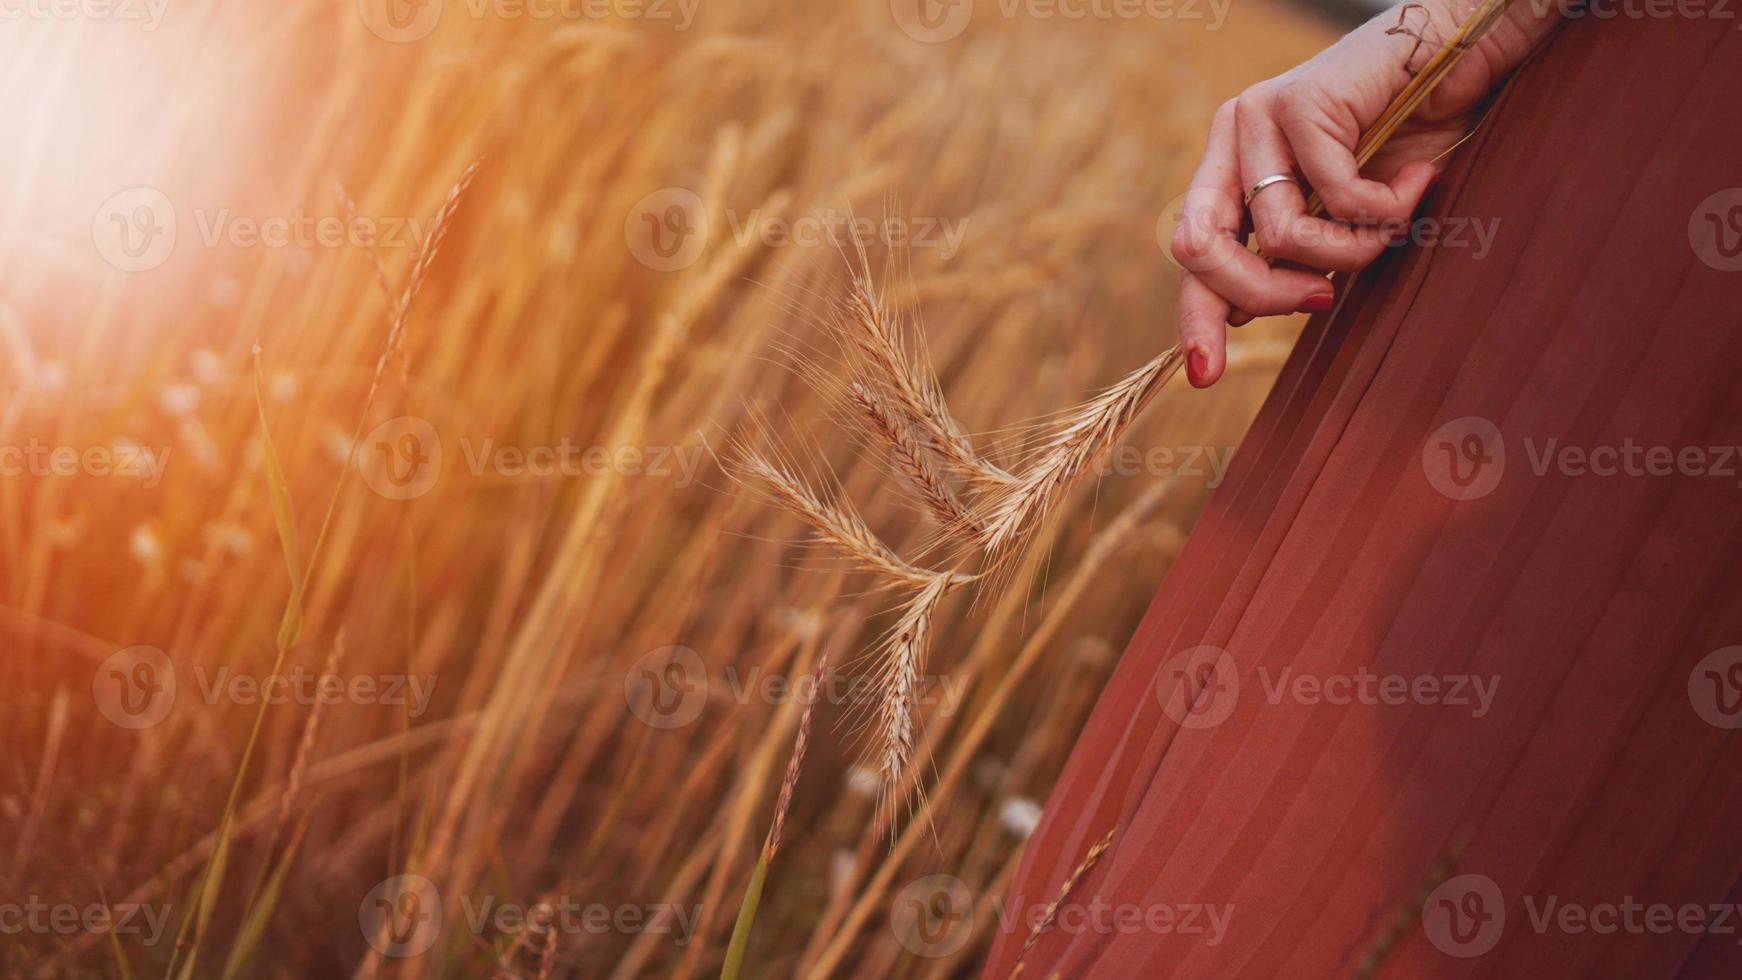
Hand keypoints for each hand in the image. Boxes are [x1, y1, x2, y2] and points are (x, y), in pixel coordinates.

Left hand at [1170, 0, 1559, 386]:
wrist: (1467, 58)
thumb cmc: (1411, 140)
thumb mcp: (1342, 218)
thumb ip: (1290, 257)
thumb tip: (1238, 313)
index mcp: (1231, 168)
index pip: (1192, 252)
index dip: (1195, 318)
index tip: (1205, 376)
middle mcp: (1233, 138)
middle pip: (1202, 248)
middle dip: (1263, 294)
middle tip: (1322, 300)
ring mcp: (1260, 114)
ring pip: (1278, 236)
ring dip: (1350, 250)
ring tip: (1393, 220)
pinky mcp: (1301, 100)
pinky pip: (1336, 199)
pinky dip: (1387, 209)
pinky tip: (1416, 180)